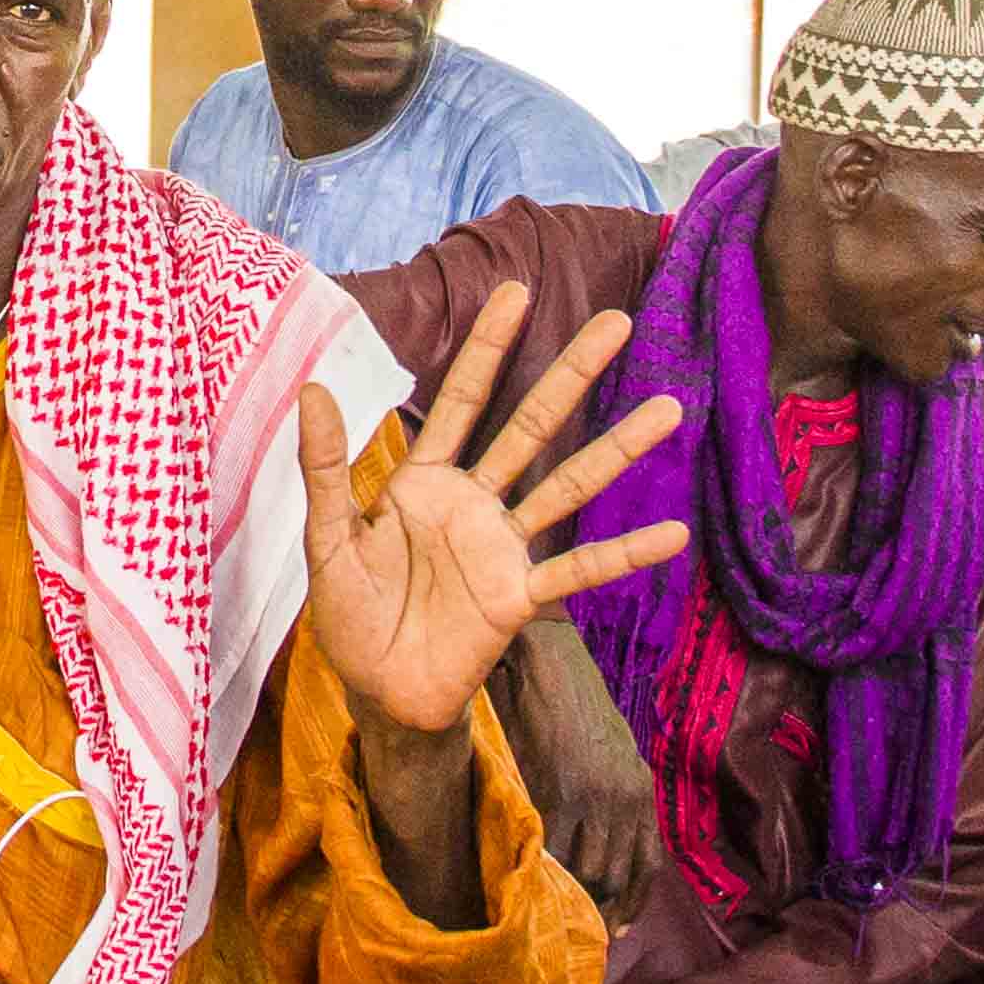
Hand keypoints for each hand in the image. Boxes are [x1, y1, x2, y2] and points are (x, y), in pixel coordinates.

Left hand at [291, 279, 686, 737]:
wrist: (378, 693)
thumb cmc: (351, 615)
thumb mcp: (326, 539)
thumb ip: (324, 468)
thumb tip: (311, 388)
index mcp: (424, 481)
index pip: (462, 400)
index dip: (486, 347)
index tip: (515, 290)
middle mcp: (474, 503)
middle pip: (530, 425)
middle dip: (570, 373)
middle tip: (616, 322)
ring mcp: (503, 547)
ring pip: (568, 486)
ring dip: (618, 448)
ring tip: (668, 407)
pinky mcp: (519, 596)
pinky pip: (577, 571)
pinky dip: (624, 553)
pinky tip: (671, 533)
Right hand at [511, 638, 669, 919]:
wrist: (553, 668)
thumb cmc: (581, 709)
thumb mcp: (616, 755)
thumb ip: (618, 799)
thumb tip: (606, 846)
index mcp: (641, 792)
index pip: (646, 864)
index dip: (632, 902)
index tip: (618, 929)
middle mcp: (624, 799)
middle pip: (613, 874)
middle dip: (596, 908)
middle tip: (576, 931)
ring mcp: (591, 796)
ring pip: (583, 866)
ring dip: (567, 894)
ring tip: (550, 913)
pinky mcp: (556, 788)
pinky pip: (550, 842)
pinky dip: (540, 864)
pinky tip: (528, 878)